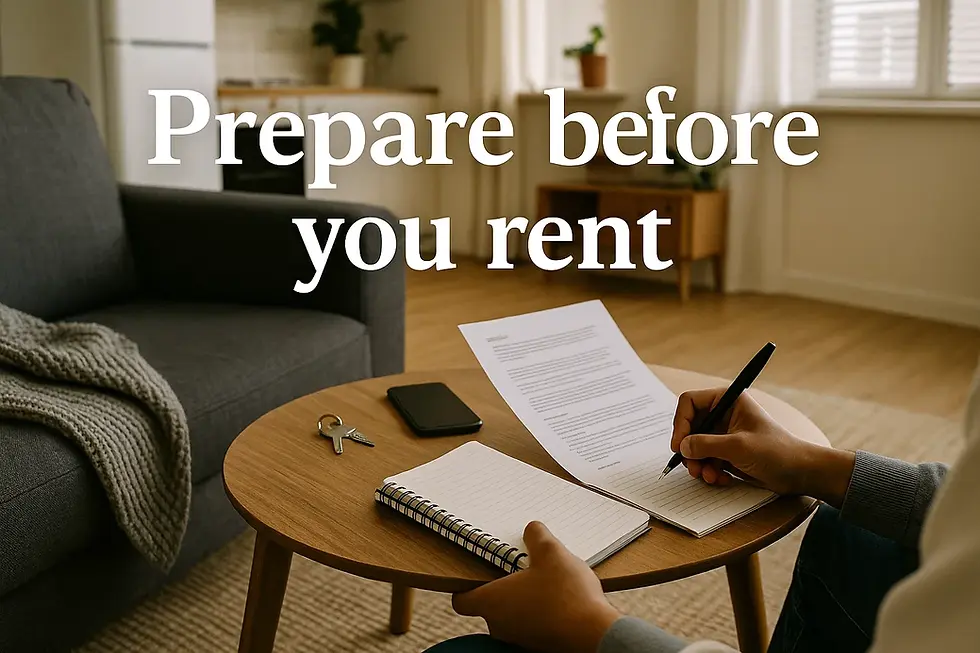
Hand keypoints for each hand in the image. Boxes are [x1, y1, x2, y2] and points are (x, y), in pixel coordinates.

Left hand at [452, 522, 620, 652]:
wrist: (595, 634)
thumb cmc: (567, 596)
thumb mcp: (552, 552)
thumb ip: (537, 536)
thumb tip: (532, 529)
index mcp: (492, 602)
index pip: (461, 600)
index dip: (466, 586)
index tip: (477, 572)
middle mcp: (500, 626)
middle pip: (489, 605)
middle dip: (504, 586)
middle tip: (521, 568)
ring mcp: (519, 639)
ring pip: (512, 616)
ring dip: (524, 600)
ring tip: (546, 582)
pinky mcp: (538, 645)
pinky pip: (531, 626)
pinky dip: (539, 614)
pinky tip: (559, 600)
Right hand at [671, 389, 854, 505]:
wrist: (800, 473)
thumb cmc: (777, 452)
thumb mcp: (739, 447)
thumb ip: (706, 445)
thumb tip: (682, 447)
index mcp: (727, 400)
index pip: (689, 403)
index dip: (680, 423)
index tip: (679, 445)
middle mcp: (723, 414)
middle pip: (689, 427)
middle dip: (689, 449)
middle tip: (692, 467)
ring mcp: (724, 434)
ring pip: (695, 446)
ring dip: (698, 464)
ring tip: (709, 476)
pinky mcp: (726, 452)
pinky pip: (705, 459)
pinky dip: (709, 470)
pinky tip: (721, 478)